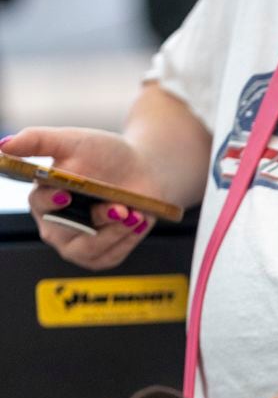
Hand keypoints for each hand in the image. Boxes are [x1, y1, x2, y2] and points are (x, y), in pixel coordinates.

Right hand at [2, 126, 159, 269]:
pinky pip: (110, 256)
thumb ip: (37, 140)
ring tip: (132, 213)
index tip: (67, 194)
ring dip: (115, 231)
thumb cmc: (105, 155)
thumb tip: (4, 146)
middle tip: (118, 208)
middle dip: (97, 219)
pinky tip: (137, 221)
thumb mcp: (72, 141)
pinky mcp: (101, 256)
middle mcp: (56, 226)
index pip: (40, 204)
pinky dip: (127, 239)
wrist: (143, 170)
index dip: (52, 201)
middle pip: (66, 233)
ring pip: (90, 249)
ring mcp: (78, 245)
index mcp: (43, 199)